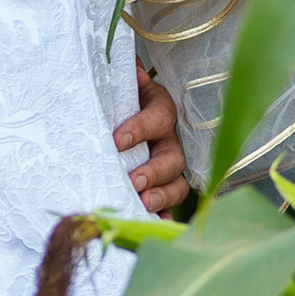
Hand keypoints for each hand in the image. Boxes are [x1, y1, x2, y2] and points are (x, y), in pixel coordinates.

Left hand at [116, 62, 189, 218]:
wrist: (119, 106)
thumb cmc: (118, 95)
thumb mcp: (118, 81)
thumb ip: (120, 74)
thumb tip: (131, 70)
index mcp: (159, 108)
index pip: (158, 116)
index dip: (140, 128)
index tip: (117, 140)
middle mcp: (169, 138)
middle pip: (172, 157)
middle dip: (154, 171)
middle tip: (133, 180)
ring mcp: (168, 164)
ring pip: (176, 182)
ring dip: (162, 195)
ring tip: (143, 203)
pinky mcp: (162, 185)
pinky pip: (170, 204)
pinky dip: (164, 215)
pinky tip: (155, 224)